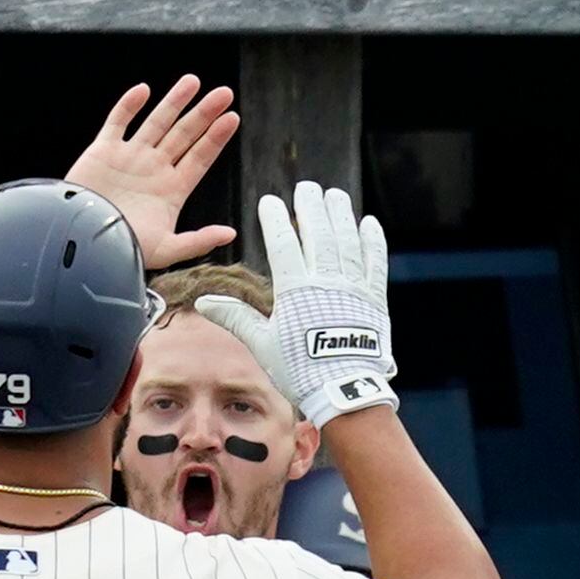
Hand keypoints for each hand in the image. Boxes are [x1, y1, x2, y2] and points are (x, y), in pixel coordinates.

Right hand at [64, 76, 239, 269]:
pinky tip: (144, 91)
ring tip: (193, 82)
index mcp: (171, 190)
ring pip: (157, 122)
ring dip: (175, 101)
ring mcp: (130, 157)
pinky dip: (129, 105)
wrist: (82, 241)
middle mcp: (154, 169)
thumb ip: (198, 241)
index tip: (232, 118)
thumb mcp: (166, 250)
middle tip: (224, 94)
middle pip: (185, 134)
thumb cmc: (121, 249)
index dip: (216, 138)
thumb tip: (229, 234)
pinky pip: (118, 122)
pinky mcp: (104, 151)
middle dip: (204, 113)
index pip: (200, 158)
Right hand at [196, 181, 397, 427]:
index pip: (283, 244)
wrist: (343, 392)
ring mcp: (352, 288)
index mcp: (295, 291)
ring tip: (334, 195)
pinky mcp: (374, 299)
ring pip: (346, 242)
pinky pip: (375, 263)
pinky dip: (373, 241)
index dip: (275, 219)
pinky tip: (368, 223)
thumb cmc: (299, 370)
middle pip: (318, 234)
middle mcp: (325, 283)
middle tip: (307, 187)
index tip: (270, 201)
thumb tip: (204, 300)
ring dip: (340, 215)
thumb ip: (236, 317)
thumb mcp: (262, 344)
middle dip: (311, 207)